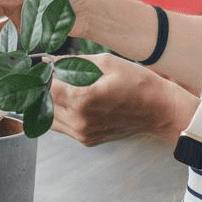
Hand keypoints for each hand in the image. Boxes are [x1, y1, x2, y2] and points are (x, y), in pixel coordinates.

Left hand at [49, 53, 191, 146]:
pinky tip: (73, 101)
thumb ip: (73, 62)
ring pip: (49, 118)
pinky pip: (62, 126)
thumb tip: (50, 61)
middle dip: (43, 89)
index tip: (43, 67)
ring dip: (50, 102)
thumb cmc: (137, 83)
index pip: (46, 87)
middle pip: (44, 104)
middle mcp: (79, 120)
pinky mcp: (87, 140)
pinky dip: (60, 113)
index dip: (42, 75)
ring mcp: (83, 133)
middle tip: (50, 76)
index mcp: (83, 99)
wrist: (159, 110)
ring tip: (61, 88)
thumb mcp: (105, 62)